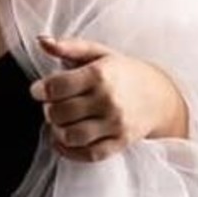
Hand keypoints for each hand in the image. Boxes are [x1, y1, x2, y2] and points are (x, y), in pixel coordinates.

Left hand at [32, 35, 187, 161]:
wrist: (159, 95)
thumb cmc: (122, 72)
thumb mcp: (98, 53)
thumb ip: (69, 47)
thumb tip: (41, 41)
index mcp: (100, 74)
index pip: (56, 87)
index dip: (39, 90)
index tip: (38, 91)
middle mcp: (108, 99)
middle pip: (59, 113)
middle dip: (48, 110)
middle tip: (52, 105)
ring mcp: (115, 123)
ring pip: (70, 136)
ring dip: (56, 131)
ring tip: (59, 122)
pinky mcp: (120, 142)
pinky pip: (87, 154)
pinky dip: (69, 151)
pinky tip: (64, 140)